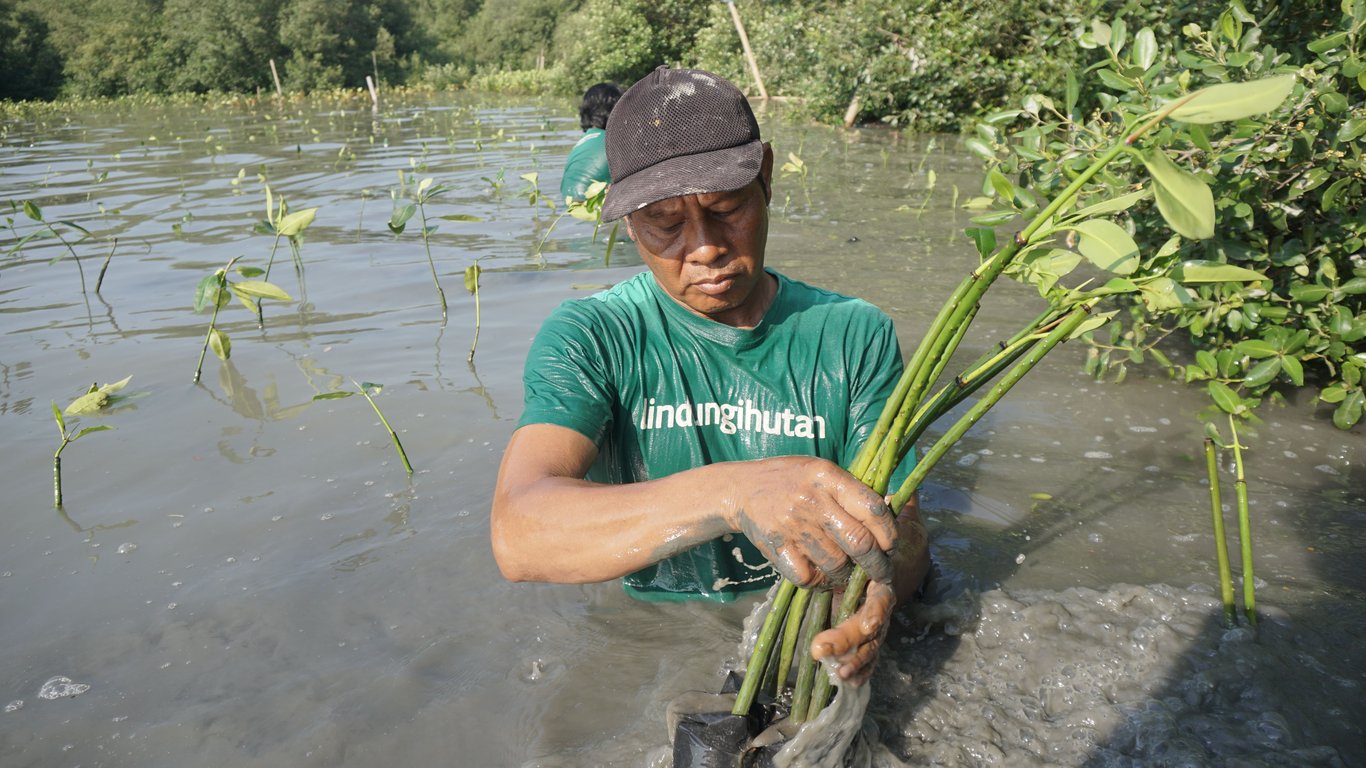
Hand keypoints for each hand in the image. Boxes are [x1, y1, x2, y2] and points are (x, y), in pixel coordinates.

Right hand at [726, 456, 895, 588]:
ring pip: (837, 564)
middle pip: (859, 543)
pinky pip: (808, 577)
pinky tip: (825, 576)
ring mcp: (792, 526)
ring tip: (851, 573)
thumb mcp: (823, 472)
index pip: (872, 508)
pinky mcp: (776, 547)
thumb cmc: (792, 480)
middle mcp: (811, 500)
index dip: (890, 533)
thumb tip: (893, 511)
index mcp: (827, 476)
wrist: (742, 488)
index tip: (892, 546)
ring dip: (849, 576)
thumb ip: (853, 491)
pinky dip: (821, 583)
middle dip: (879, 565)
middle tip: (883, 573)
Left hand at [809, 579, 894, 685]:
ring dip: (855, 663)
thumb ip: (829, 577)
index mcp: (878, 587)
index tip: (867, 627)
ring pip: (870, 649)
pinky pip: (869, 661)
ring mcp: (880, 630)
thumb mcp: (842, 571)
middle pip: (870, 630)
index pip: (880, 600)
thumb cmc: (849, 572)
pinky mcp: (873, 644)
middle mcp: (882, 611)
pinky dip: (860, 673)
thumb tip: (806, 582)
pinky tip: (851, 682)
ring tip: (841, 674)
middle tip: (822, 651)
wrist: (863, 578)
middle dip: (847, 642)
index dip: (876, 613)